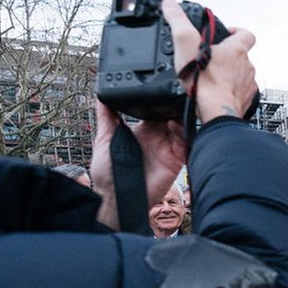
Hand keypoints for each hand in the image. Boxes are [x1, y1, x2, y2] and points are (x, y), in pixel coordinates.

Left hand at [90, 101, 187, 229]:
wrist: (116, 197)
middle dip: (172, 107)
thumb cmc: (107, 174)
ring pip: (180, 129)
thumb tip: (102, 96)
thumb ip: (106, 117)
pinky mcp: (174, 161)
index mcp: (141, 132)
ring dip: (179, 119)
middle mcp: (156, 139)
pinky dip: (183, 136)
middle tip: (170, 97)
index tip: (158, 91)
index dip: (158, 102)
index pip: (155, 112)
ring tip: (172, 115)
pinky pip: (185, 146)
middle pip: (170, 117)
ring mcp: (166, 149)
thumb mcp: (103, 139)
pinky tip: (175, 128)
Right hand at [161, 0, 258, 123]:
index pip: (246, 33)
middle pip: (241, 56)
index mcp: (237, 50)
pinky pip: (240, 93)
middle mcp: (247, 66)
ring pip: (241, 75)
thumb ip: (177, 21)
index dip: (236, 31)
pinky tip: (216, 93)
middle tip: (210, 59)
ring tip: (211, 77)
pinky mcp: (245, 101)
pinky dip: (230, 92)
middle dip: (227, 56)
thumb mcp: (185, 43)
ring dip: (229, 74)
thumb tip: (169, 4)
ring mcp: (248, 84)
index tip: (226, 33)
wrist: (216, 111)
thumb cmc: (203, 81)